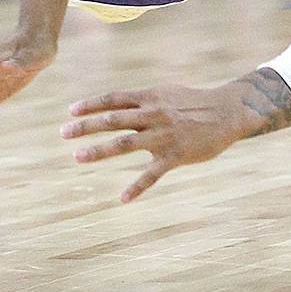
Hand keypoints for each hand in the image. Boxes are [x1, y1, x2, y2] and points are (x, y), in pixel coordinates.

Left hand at [62, 84, 245, 202]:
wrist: (227, 112)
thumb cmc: (194, 103)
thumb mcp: (166, 93)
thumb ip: (142, 100)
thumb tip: (115, 104)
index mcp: (150, 97)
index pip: (113, 99)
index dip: (90, 105)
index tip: (70, 111)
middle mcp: (153, 114)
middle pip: (112, 119)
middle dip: (85, 126)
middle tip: (63, 133)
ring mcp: (163, 135)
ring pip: (125, 143)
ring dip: (99, 151)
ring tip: (77, 157)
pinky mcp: (175, 156)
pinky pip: (152, 174)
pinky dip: (136, 187)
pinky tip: (122, 198)